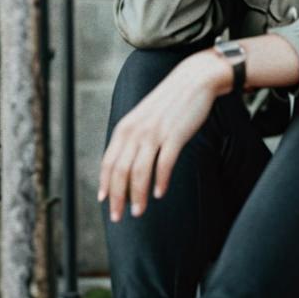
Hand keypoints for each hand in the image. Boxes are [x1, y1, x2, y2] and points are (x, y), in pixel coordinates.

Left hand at [98, 52, 231, 222]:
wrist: (193, 81)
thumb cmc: (169, 103)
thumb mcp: (143, 118)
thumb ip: (133, 138)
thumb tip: (127, 165)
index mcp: (125, 127)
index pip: (109, 162)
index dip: (105, 185)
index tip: (105, 202)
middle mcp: (136, 131)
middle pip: (120, 171)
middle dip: (118, 197)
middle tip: (119, 216)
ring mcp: (155, 133)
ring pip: (140, 172)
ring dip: (138, 196)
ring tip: (138, 211)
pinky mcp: (174, 135)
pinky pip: (164, 164)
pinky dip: (160, 181)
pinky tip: (159, 193)